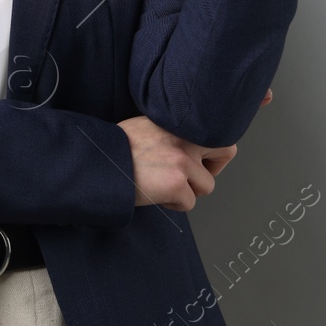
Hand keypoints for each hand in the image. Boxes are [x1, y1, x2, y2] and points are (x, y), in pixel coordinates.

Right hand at [118, 115, 239, 210]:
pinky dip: (174, 204)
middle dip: (214, 168)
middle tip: (195, 177)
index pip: (218, 130)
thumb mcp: (147, 125)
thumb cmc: (117, 147)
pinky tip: (155, 195)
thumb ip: (171, 132)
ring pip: (206, 186)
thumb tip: (185, 145)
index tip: (199, 159)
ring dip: (188, 191)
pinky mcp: (177, 184)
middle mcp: (185, 138)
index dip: (212, 150)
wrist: (99, 162)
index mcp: (179, 121)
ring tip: (164, 187)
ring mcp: (183, 161)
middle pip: (226, 152)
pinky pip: (189, 203)